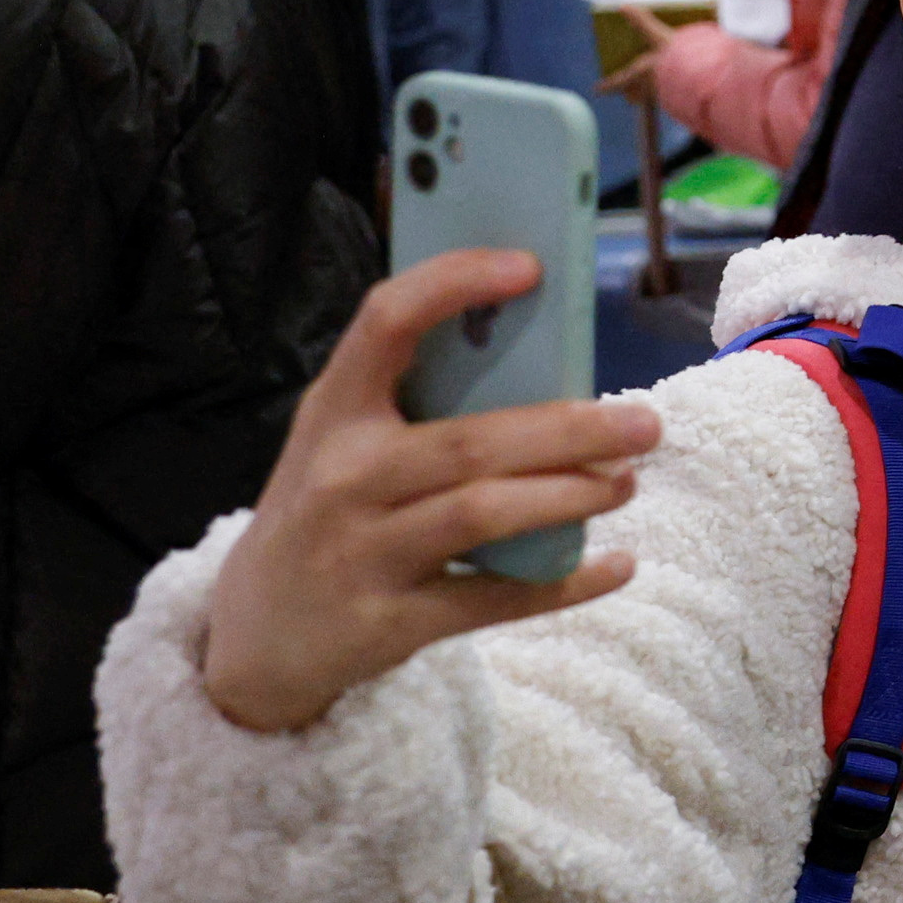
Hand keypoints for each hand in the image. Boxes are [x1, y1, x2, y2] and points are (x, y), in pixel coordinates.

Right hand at [196, 252, 660, 732]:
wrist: (258, 636)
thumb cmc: (325, 513)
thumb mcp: (341, 445)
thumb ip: (415, 401)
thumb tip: (546, 361)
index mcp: (332, 412)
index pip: (385, 322)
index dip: (454, 283)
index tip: (530, 266)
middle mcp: (342, 477)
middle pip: (468, 442)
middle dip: (568, 429)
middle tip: (644, 424)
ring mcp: (361, 554)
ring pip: (482, 514)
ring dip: (568, 496)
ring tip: (626, 482)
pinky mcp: (388, 624)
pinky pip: (491, 601)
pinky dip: (562, 584)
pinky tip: (616, 565)